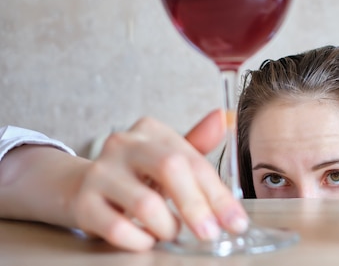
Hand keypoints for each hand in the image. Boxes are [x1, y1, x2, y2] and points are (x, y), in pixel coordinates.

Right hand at [70, 110, 247, 250]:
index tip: (235, 221)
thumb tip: (225, 119)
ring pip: (146, 203)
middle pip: (170, 169)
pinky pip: (118, 228)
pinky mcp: (84, 202)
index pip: (193, 160)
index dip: (218, 194)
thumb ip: (198, 144)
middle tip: (211, 233)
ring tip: (171, 232)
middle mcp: (124, 144)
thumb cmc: (136, 174)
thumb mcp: (167, 156)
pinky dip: (140, 240)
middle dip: (197, 206)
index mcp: (151, 130)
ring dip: (167, 226)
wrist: (80, 186)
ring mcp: (101, 172)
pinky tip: (146, 239)